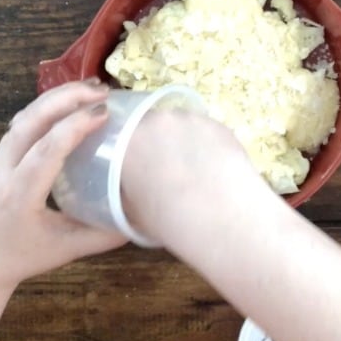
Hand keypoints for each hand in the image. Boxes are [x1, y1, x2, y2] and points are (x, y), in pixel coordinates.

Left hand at [0, 79, 126, 291]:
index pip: (47, 148)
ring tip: (91, 89)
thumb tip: (142, 217)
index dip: (76, 125)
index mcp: (19, 194)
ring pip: (25, 116)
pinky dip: (47, 106)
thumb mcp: (67, 251)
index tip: (105, 112)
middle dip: (67, 97)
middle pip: (31, 120)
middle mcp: (4, 169)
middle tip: (103, 90)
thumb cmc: (20, 258)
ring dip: (57, 97)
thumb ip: (104, 235)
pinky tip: (68, 104)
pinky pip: (22, 122)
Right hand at [121, 110, 259, 244]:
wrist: (221, 219)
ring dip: (184, 143)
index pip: (120, 138)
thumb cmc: (170, 221)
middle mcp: (157, 121)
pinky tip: (214, 169)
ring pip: (182, 127)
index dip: (130, 153)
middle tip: (168, 171)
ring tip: (195, 172)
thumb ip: (127, 188)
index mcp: (126, 140)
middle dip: (158, 144)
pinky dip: (208, 146)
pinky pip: (207, 132)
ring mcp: (190, 119)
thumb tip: (133, 184)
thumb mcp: (132, 210)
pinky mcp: (219, 125)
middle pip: (152, 127)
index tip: (138, 168)